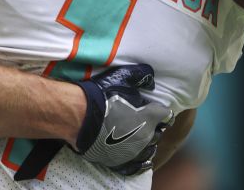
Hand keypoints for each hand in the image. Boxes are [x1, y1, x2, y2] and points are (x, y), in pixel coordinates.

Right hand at [13, 64, 171, 179]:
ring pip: (148, 151)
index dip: (160, 112)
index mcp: (149, 118)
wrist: (78, 117)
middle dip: (153, 128)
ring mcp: (132, 152)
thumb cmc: (101, 97)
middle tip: (144, 121)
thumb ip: (140, 76)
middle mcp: (145, 137)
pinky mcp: (119, 161)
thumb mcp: (122, 78)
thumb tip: (150, 77)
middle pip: (157, 134)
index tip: (157, 110)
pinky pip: (135, 167)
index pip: (165, 116)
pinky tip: (141, 161)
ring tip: (141, 139)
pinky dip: (140, 164)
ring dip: (147, 144)